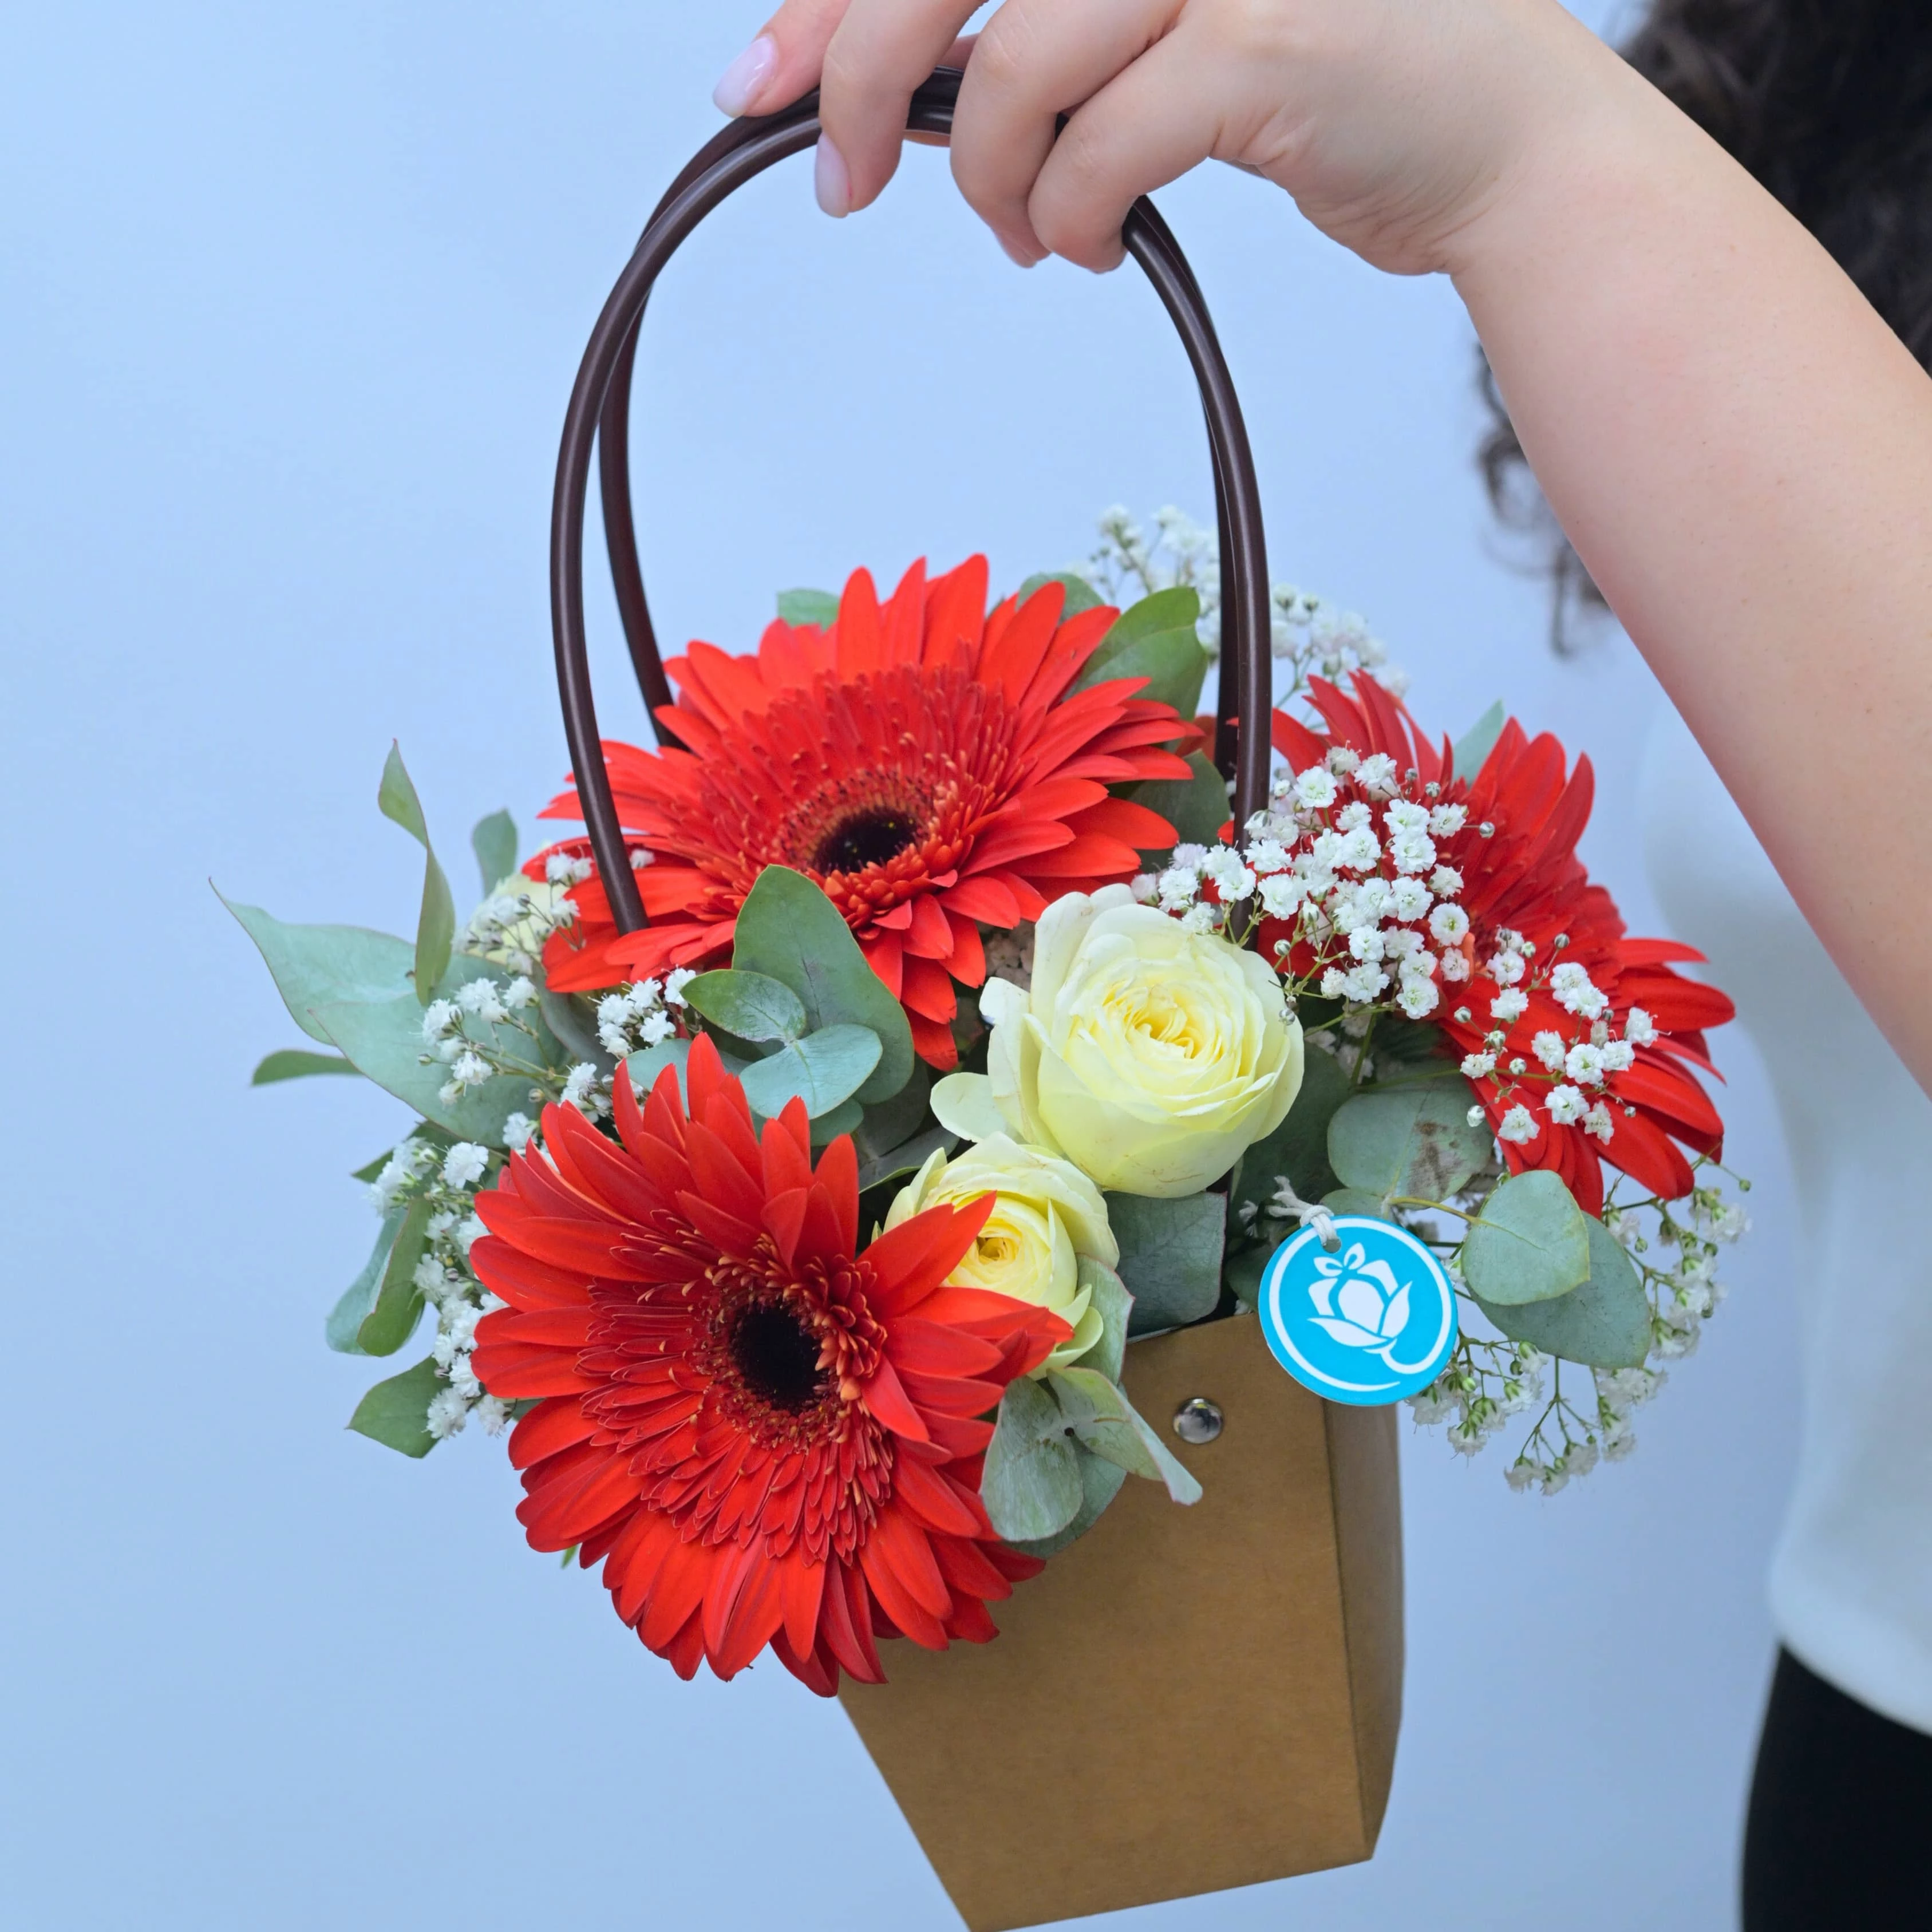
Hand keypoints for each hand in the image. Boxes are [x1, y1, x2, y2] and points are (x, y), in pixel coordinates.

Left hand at [710, 0, 1622, 277]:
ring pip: (1015, 71)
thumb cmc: (1330, 77)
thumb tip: (874, 81)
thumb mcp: (1159, 26)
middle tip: (843, 184)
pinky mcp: (1262, 44)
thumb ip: (1035, 30)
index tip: (757, 81)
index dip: (833, 4)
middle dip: (861, 81)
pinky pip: (1097, 150)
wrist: (1506, 140)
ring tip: (1037, 233)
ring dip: (995, 183)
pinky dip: (1073, 217)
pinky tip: (1095, 246)